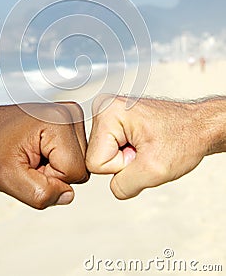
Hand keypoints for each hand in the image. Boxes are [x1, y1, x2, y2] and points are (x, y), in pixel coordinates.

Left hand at [0, 102, 88, 208]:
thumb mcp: (7, 178)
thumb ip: (39, 193)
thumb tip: (69, 195)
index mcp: (58, 122)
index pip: (75, 172)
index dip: (50, 179)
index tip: (28, 165)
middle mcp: (70, 113)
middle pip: (81, 168)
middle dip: (54, 173)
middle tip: (29, 161)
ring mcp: (72, 115)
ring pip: (80, 163)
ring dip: (55, 168)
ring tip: (33, 155)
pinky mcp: (71, 121)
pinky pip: (76, 156)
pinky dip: (58, 160)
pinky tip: (40, 150)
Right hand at [86, 94, 208, 198]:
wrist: (199, 126)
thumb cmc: (184, 137)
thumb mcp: (154, 171)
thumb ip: (124, 185)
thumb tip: (112, 187)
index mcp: (107, 112)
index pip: (95, 163)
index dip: (122, 166)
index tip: (143, 152)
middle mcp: (104, 107)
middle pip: (97, 157)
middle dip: (124, 161)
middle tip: (147, 149)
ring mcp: (110, 112)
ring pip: (104, 155)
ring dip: (127, 158)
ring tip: (147, 145)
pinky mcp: (116, 119)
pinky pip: (111, 149)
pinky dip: (129, 152)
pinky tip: (144, 143)